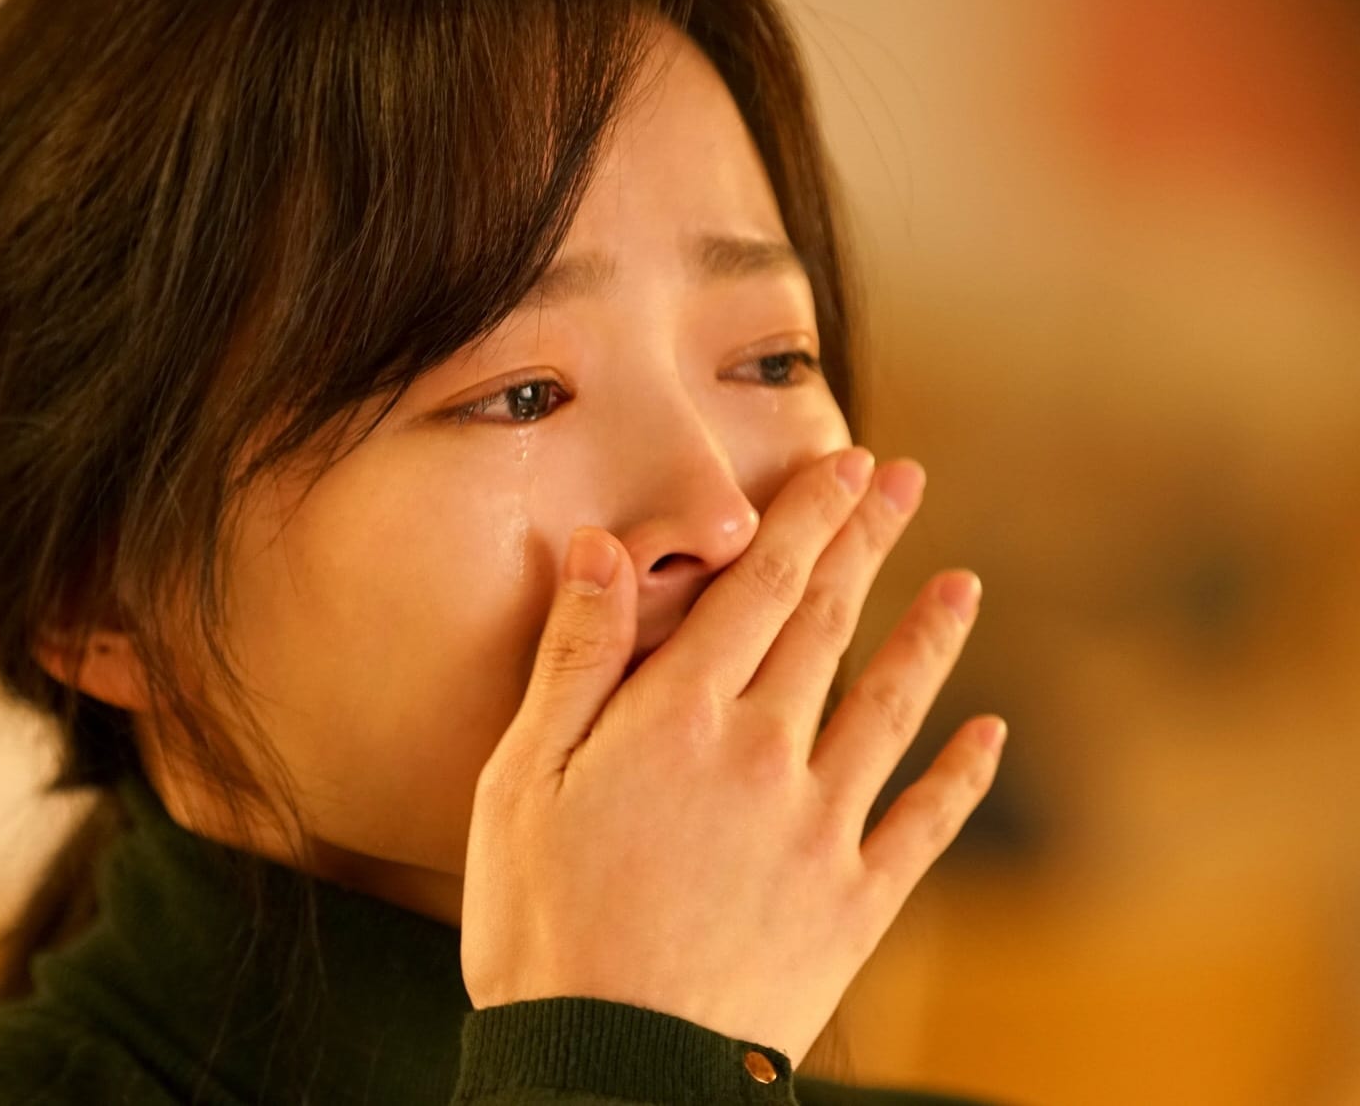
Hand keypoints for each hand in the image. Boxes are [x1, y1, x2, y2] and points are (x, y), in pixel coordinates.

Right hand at [458, 446, 1002, 1063]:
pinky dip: (960, 776)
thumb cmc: (541, 923)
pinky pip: (923, 824)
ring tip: (964, 582)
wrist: (608, 1064)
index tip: (843, 465)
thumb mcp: (521, 781)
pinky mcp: (853, 903)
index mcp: (678, 719)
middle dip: (866, 544)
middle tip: (903, 480)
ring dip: (930, 638)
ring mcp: (820, 830)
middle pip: (827, 626)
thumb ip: (574, 660)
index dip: (804, 519)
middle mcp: (765, 755)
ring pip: (890, 709)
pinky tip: (990, 735)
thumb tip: (605, 548)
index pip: (757, 590)